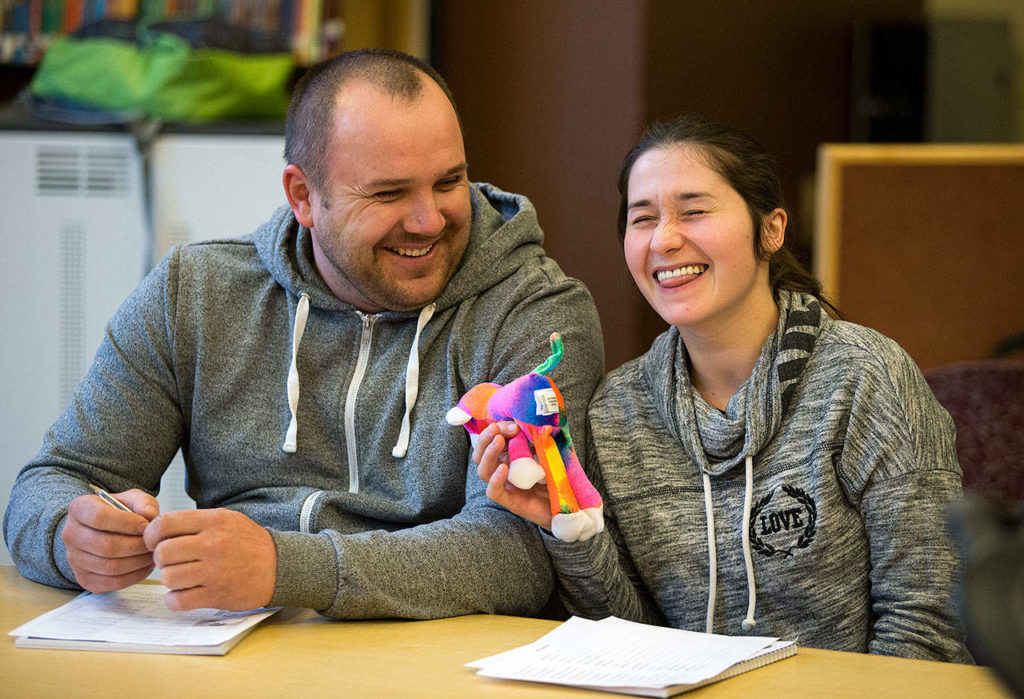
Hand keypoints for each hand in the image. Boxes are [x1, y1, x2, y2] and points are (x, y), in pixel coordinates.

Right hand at [62, 489, 158, 592]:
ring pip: (110, 566)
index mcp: (79, 508)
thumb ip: (143, 503)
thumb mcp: (133, 499)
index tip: (146, 525)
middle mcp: (70, 534)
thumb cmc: (121, 512)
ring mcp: (74, 559)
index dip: (127, 523)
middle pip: (106, 546)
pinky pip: (112, 582)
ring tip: (152, 553)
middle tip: (153, 543)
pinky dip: (134, 576)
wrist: (106, 530)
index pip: (99, 518)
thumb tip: (150, 516)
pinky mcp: (84, 578)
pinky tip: (146, 565)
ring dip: (138, 561)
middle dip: (137, 545)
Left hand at [144, 508, 276, 610]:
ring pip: (168, 577)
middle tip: (171, 561)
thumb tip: (158, 529)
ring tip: (182, 577)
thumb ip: (196, 521)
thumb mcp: (227, 519)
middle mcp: (212, 544)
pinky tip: (184, 593)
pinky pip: (178, 600)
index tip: (155, 542)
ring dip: (170, 579)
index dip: (152, 534)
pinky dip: (175, 599)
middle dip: (161, 559)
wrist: (278, 566)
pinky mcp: (216, 595)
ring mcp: (214, 571)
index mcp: (213, 522)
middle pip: (163, 552)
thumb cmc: (248, 543)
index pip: (165, 524)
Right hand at [474, 422, 552, 530]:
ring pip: (483, 471)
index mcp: (509, 457)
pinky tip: (503, 468)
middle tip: (499, 430)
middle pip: (480, 454)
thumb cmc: (558, 478)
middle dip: (486, 438)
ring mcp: (506, 486)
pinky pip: (493, 492)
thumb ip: (541, 440)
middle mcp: (503, 471)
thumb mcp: (548, 454)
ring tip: (499, 441)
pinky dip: (495, 480)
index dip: (498, 429)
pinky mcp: (511, 502)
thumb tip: (540, 423)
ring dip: (488, 453)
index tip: (514, 424)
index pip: (492, 441)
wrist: (569, 507)